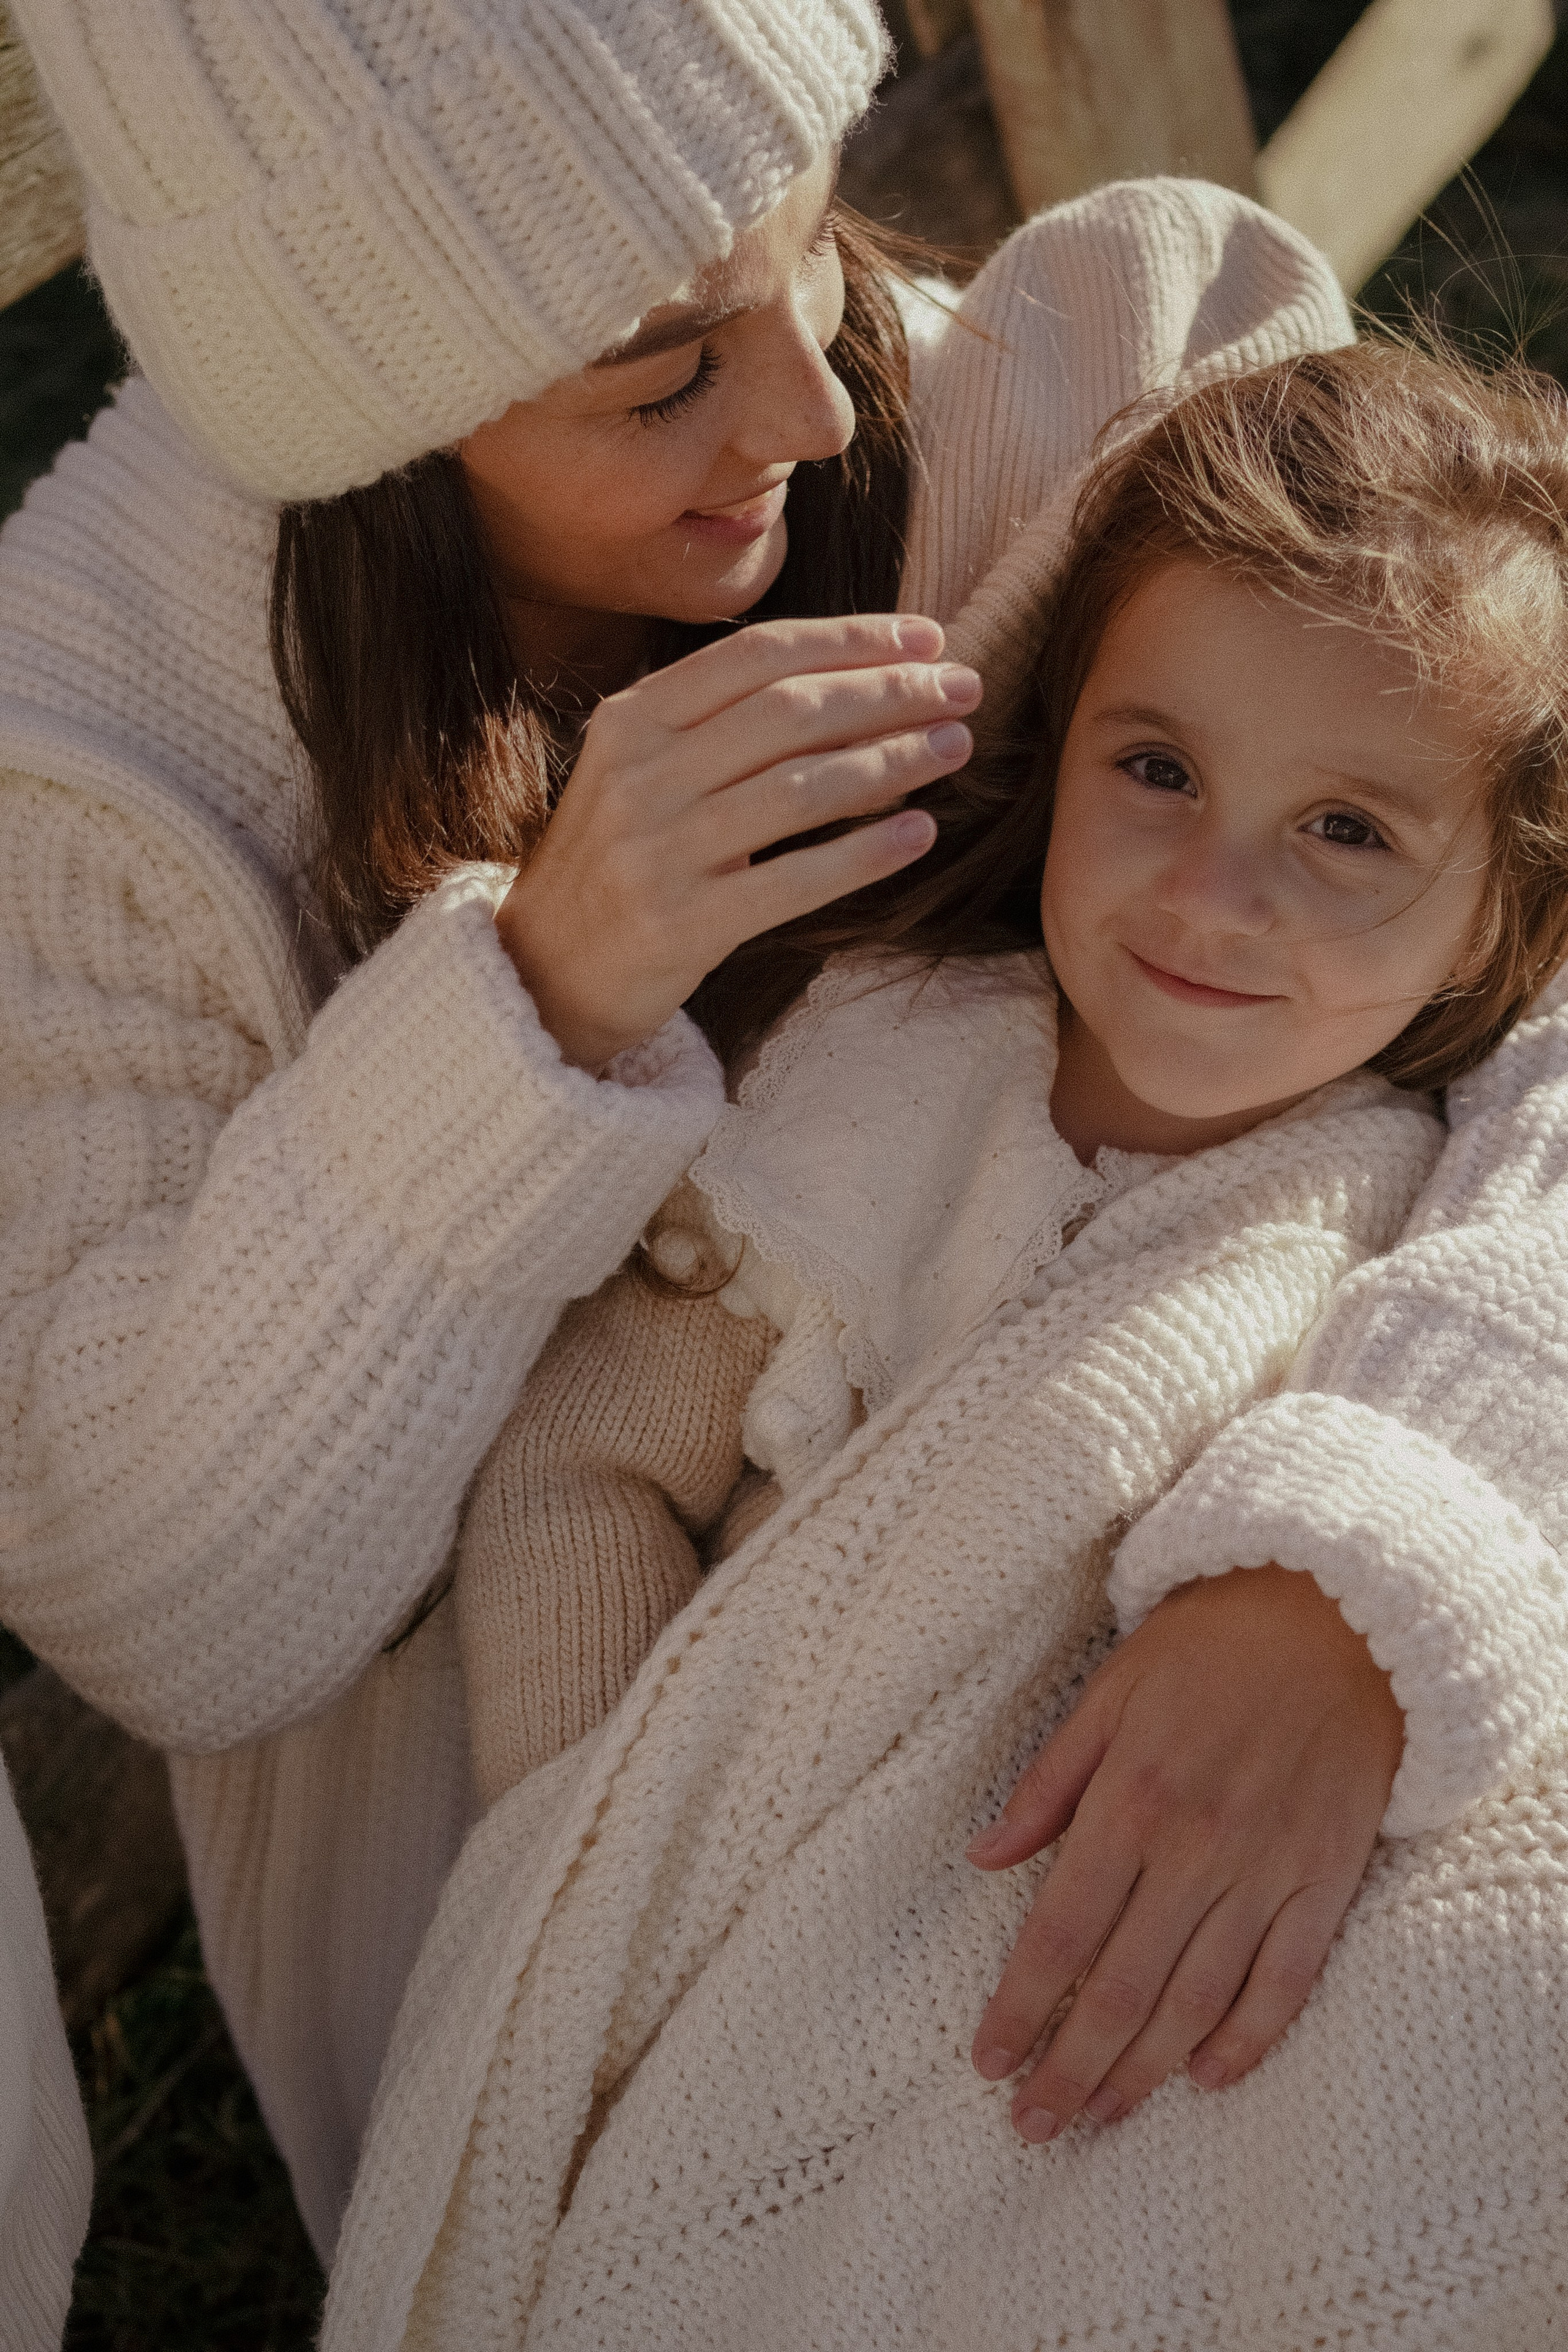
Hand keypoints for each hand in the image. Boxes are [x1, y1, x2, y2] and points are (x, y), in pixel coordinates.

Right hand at [494, 614, 978, 1069]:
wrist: (543, 970)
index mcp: (631, 720)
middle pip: (789, 713)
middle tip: (964, 687)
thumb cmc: (619, 860)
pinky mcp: (683, 924)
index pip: (757, 656)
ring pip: (800, 789)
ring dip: (892, 762)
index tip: (926, 638)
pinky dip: (863, 854)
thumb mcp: (641, 769)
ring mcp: (658, 852)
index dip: (849, 639)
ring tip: (955, 747)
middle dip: (889, 692)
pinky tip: (918, 834)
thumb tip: (851, 675)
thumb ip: (718, 720)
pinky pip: (794, 881)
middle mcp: (640, 776)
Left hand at [967, 1565, 1403, 2139]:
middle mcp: (1195, 1848)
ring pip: (1197, 2002)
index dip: (1020, 2006)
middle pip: (1122, 1987)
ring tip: (1099, 2117)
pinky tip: (1208, 2079)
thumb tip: (983, 1858)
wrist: (1338, 1615)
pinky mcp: (1325, 1881)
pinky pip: (1286, 1981)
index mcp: (1130, 1800)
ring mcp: (1266, 1871)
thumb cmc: (1209, 1644)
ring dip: (1143, 2072)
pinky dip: (1248, 2039)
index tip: (988, 2062)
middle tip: (1031, 2126)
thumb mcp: (1109, 1691)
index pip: (1060, 1932)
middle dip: (1070, 2066)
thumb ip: (1047, 1782)